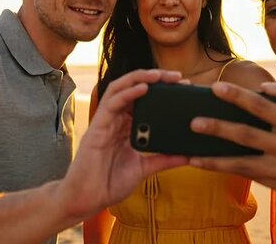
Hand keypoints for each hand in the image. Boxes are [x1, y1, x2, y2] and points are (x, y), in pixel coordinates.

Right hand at [57, 69, 188, 219]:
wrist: (87, 199)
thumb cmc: (110, 183)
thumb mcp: (144, 169)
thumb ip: (163, 160)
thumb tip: (188, 156)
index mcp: (126, 127)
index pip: (144, 100)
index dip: (162, 90)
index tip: (183, 87)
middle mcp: (115, 120)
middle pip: (134, 89)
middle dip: (155, 79)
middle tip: (177, 77)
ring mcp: (105, 122)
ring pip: (120, 89)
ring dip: (140, 78)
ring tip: (159, 75)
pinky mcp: (97, 127)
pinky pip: (111, 104)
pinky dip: (127, 93)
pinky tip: (143, 88)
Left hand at [189, 81, 275, 195]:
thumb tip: (262, 88)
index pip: (262, 106)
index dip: (238, 96)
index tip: (216, 88)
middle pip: (248, 136)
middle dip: (219, 129)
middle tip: (193, 122)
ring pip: (244, 165)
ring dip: (215, 160)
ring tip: (191, 155)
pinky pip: (250, 178)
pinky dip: (228, 172)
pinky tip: (208, 166)